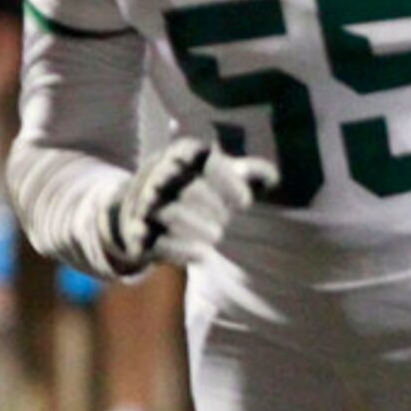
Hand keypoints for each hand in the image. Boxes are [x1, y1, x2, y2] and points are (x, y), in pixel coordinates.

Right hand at [101, 137, 277, 273]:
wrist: (138, 209)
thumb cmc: (190, 187)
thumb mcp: (213, 172)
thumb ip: (244, 171)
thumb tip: (272, 177)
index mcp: (180, 154)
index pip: (206, 162)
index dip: (228, 182)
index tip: (246, 202)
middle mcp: (159, 174)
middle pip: (190, 189)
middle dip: (214, 207)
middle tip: (226, 219)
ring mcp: (144, 203)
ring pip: (172, 213)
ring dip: (199, 227)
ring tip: (215, 235)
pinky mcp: (138, 232)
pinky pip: (159, 241)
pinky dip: (181, 250)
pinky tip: (202, 255)